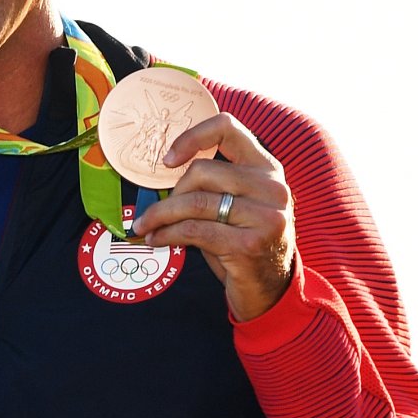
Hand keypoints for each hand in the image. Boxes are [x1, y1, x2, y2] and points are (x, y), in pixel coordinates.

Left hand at [129, 112, 296, 321]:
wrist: (271, 288)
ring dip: (159, 216)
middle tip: (155, 213)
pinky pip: (193, 230)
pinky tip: (157, 240)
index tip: (167, 160)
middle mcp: (272, 187)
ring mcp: (265, 216)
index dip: (192, 137)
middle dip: (170, 194)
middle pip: (202, 172)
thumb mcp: (236, 205)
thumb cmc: (243, 241)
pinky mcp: (248, 244)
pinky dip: (167, 234)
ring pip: (194, 203)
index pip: (228, 128)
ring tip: (145, 227)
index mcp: (267, 168)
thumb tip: (160, 174)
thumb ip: (212, 185)